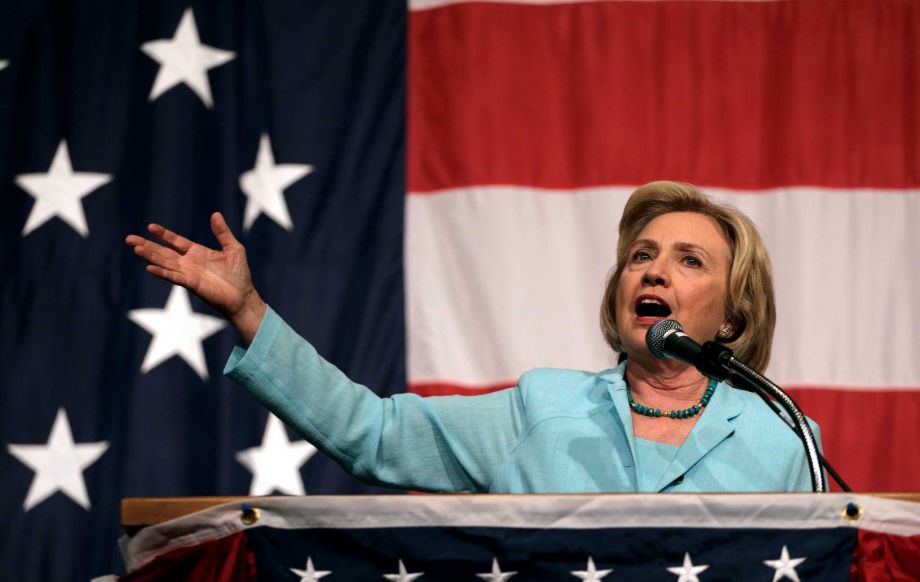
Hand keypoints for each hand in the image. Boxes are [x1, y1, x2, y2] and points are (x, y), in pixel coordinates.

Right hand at [125, 212, 265, 343]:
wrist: (243, 296)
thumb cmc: (239, 274)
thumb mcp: (233, 248)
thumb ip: (222, 232)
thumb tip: (215, 214)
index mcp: (197, 252)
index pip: (175, 241)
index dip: (163, 234)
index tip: (150, 227)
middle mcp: (189, 262)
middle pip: (163, 251)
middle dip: (147, 245)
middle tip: (129, 238)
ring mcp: (188, 274)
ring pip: (164, 263)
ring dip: (150, 256)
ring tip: (135, 248)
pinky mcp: (191, 284)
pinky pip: (174, 277)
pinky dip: (162, 272)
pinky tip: (149, 267)